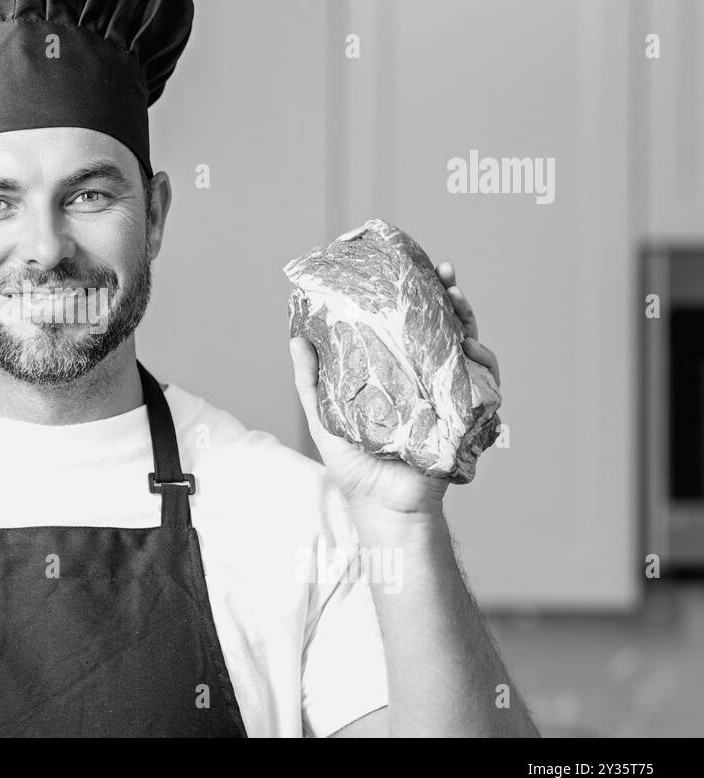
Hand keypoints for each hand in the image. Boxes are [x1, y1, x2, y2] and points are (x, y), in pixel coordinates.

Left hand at [289, 261, 500, 516]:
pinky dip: (482, 364)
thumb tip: (293, 337)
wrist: (381, 507)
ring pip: (469, 350)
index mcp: (395, 375)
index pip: (409, 328)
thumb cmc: (354, 466)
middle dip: (450, 300)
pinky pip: (484, 385)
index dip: (414, 300)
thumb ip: (311, 381)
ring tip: (457, 303)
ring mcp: (448, 397)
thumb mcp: (325, 416)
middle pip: (445, 331)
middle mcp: (425, 381)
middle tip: (445, 275)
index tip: (412, 271)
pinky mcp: (465, 417)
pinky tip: (472, 349)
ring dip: (469, 323)